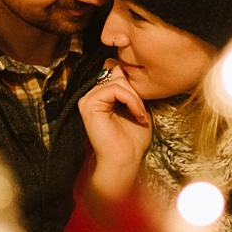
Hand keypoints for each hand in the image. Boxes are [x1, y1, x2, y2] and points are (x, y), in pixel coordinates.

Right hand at [79, 60, 151, 200]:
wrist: (124, 161)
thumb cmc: (131, 141)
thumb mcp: (137, 108)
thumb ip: (133, 91)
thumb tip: (136, 74)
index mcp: (101, 95)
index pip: (115, 70)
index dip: (132, 81)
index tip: (143, 103)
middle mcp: (92, 95)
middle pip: (116, 71)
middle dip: (134, 87)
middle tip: (142, 109)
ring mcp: (88, 99)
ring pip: (117, 79)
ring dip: (134, 96)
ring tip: (140, 114)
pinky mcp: (89, 104)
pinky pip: (114, 89)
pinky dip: (131, 100)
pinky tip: (137, 114)